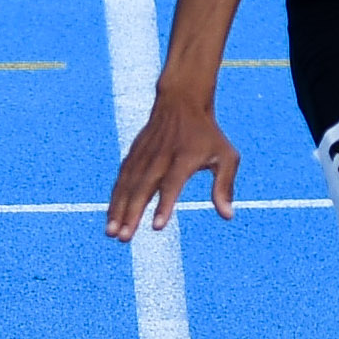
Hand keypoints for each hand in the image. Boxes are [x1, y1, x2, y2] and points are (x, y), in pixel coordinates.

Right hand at [106, 86, 237, 236]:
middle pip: (143, 187)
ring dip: (118, 209)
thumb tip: (228, 216)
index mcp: (185, 157)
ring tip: (111, 233)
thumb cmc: (208, 135)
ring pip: (128, 185)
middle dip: (132, 213)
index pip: (172, 183)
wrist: (181, 100)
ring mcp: (144, 155)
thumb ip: (225, 185)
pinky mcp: (134, 155)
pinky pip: (122, 179)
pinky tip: (111, 217)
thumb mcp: (226, 156)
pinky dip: (115, 198)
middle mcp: (161, 156)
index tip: (157, 226)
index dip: (164, 204)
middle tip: (124, 238)